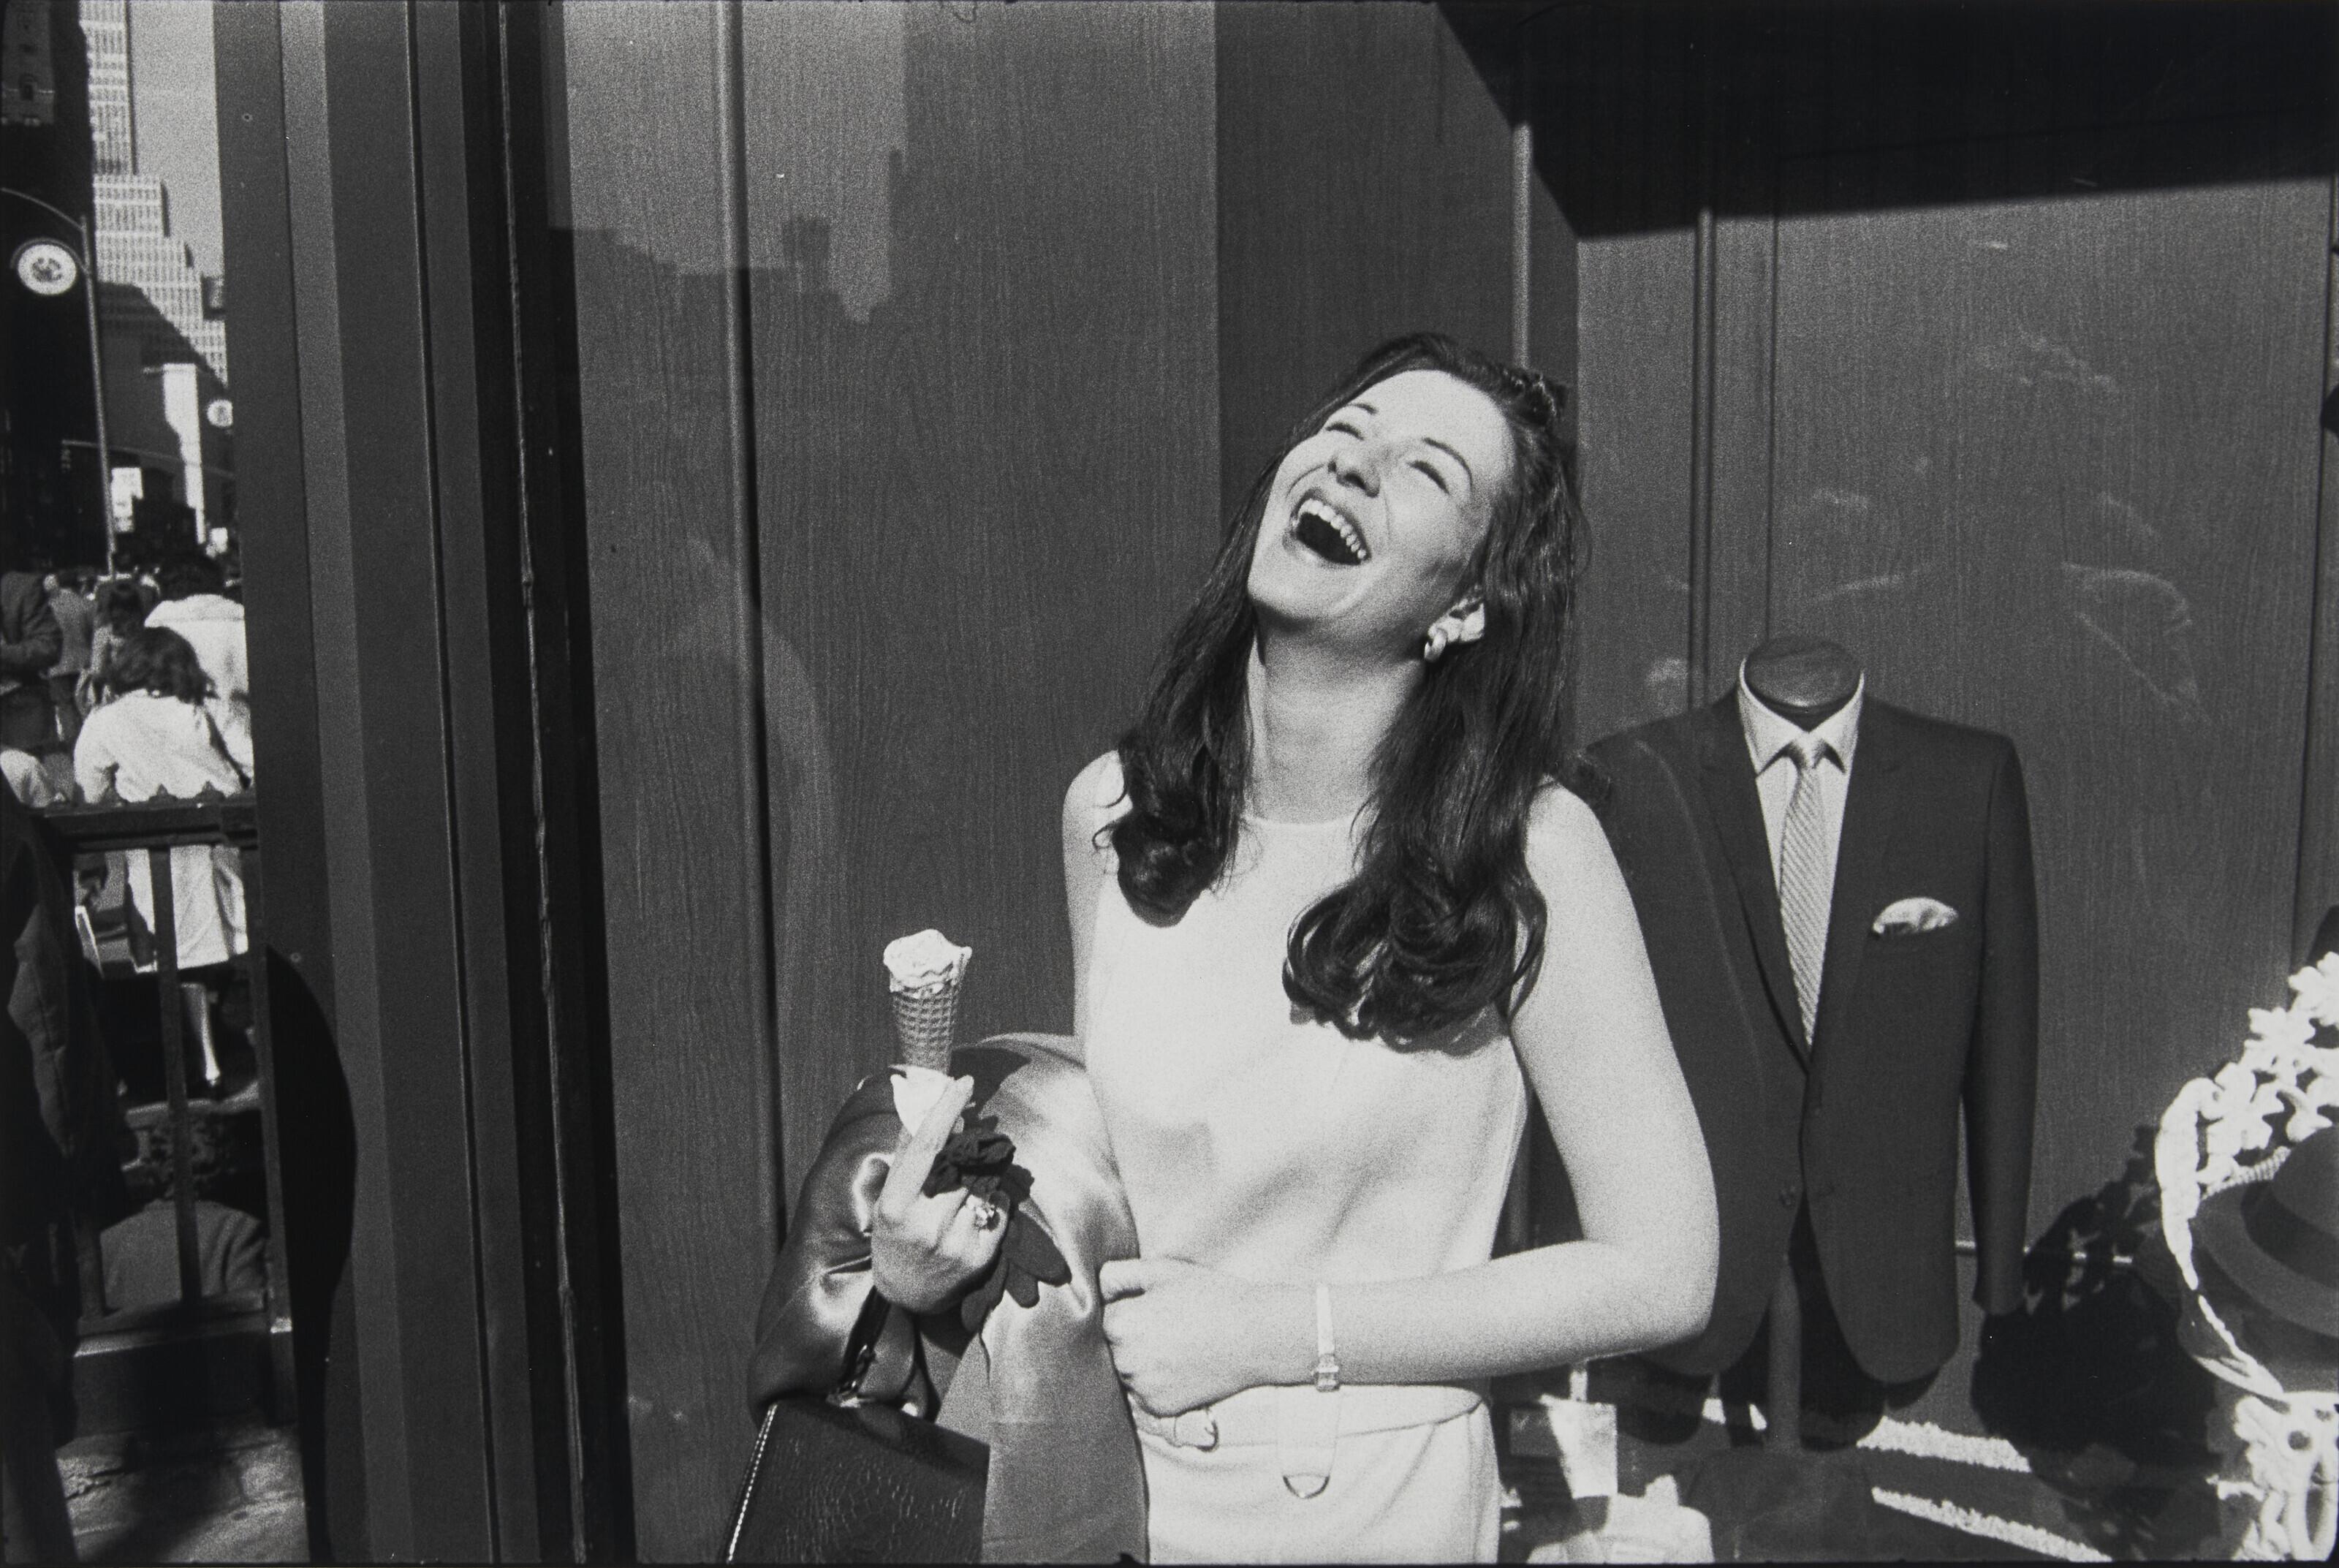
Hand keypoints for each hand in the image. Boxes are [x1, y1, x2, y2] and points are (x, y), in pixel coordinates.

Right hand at [869, 1074, 1005, 1313]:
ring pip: (982, 1184)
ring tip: (960, 1193)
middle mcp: (926, 1225)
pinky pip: (998, 1208)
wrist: (906, 1293)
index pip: (927, 1147)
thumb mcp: (892, 1194)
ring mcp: (955, 1242)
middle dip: (967, 1148)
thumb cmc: (896, 1233)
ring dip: (978, 1177)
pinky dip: (991, 1201)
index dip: (946, 1110)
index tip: (964, 1082)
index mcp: (898, 1205)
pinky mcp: (980, 1256)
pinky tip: (973, 1213)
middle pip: (961, 1163)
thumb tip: (932, 1103)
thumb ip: (911, 1150)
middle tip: (966, 1144)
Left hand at [1099, 1258, 1304, 1416]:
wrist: (1254, 1336)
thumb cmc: (1209, 1297)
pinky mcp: (1159, 1407)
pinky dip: (1154, 1381)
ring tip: (1172, 1343)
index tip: (1148, 1305)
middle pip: (1110, 1346)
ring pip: (1125, 1371)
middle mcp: (1126, 1360)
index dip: (1124, 1307)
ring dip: (1137, 1359)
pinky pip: (1142, 1393)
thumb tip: (1096, 1288)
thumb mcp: (1162, 1270)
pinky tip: (1179, 1364)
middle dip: (1128, 1335)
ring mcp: (1142, 1387)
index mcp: (1121, 1324)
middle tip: (1164, 1324)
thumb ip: (1118, 1274)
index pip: (1102, 1317)